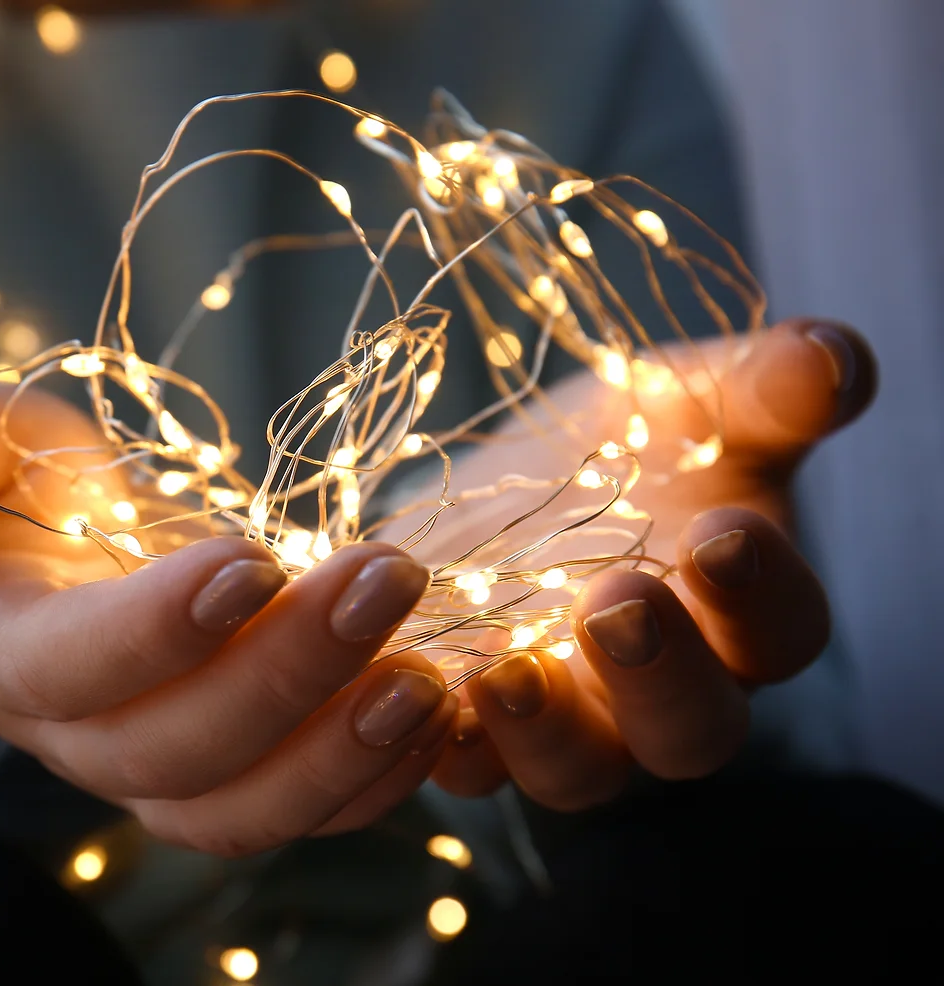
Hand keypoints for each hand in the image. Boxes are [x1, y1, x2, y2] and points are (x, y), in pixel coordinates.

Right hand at [0, 383, 459, 855]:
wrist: (38, 552)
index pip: (61, 669)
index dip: (151, 631)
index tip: (249, 556)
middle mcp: (71, 730)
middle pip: (170, 752)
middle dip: (286, 675)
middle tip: (386, 576)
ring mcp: (150, 764)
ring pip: (238, 810)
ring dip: (342, 753)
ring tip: (430, 676)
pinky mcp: (226, 768)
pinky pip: (297, 811)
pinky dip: (373, 781)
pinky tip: (440, 714)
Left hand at [425, 318, 876, 809]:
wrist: (502, 484)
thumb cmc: (622, 445)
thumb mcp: (682, 399)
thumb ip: (760, 386)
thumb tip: (836, 358)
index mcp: (736, 618)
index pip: (782, 632)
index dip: (763, 595)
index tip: (720, 532)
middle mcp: (659, 695)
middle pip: (691, 731)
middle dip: (660, 677)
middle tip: (616, 603)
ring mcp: (563, 725)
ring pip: (574, 772)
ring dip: (541, 733)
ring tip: (503, 672)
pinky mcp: (463, 728)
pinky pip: (455, 763)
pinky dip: (431, 739)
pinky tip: (400, 690)